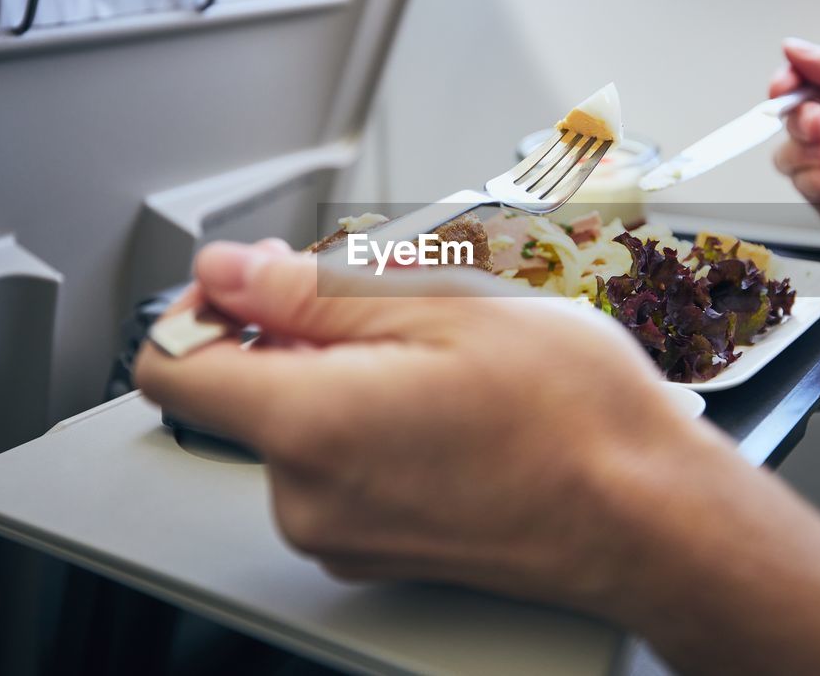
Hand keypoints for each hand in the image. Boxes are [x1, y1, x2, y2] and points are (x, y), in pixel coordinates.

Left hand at [136, 240, 819, 675]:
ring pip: (297, 420)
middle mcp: (306, 496)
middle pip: (244, 387)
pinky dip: (369, 420)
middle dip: (302, 329)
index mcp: (310, 426)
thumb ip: (313, 290)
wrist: (647, 519)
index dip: (205, 304)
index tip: (257, 278)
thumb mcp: (446, 306)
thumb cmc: (574, 415)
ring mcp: (339, 533)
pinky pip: (335, 465)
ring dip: (346, 372)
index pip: (171, 363)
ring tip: (442, 360)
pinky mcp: (371, 548)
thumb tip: (229, 270)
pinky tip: (446, 405)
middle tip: (401, 306)